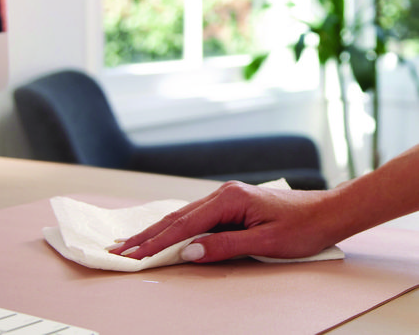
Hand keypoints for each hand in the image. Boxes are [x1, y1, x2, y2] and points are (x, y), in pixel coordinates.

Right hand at [108, 180, 338, 262]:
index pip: (184, 224)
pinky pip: (197, 218)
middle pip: (178, 216)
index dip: (156, 241)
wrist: (326, 211)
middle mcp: (222, 194)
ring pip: (184, 216)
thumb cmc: (301, 228)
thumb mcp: (265, 242)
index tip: (132, 254)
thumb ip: (224, 246)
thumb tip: (188, 252)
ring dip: (159, 231)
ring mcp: (226, 198)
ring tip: (134, 242)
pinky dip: (177, 228)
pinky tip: (165, 234)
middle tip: (120, 248)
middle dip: (148, 235)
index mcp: (229, 199)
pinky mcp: (231, 205)